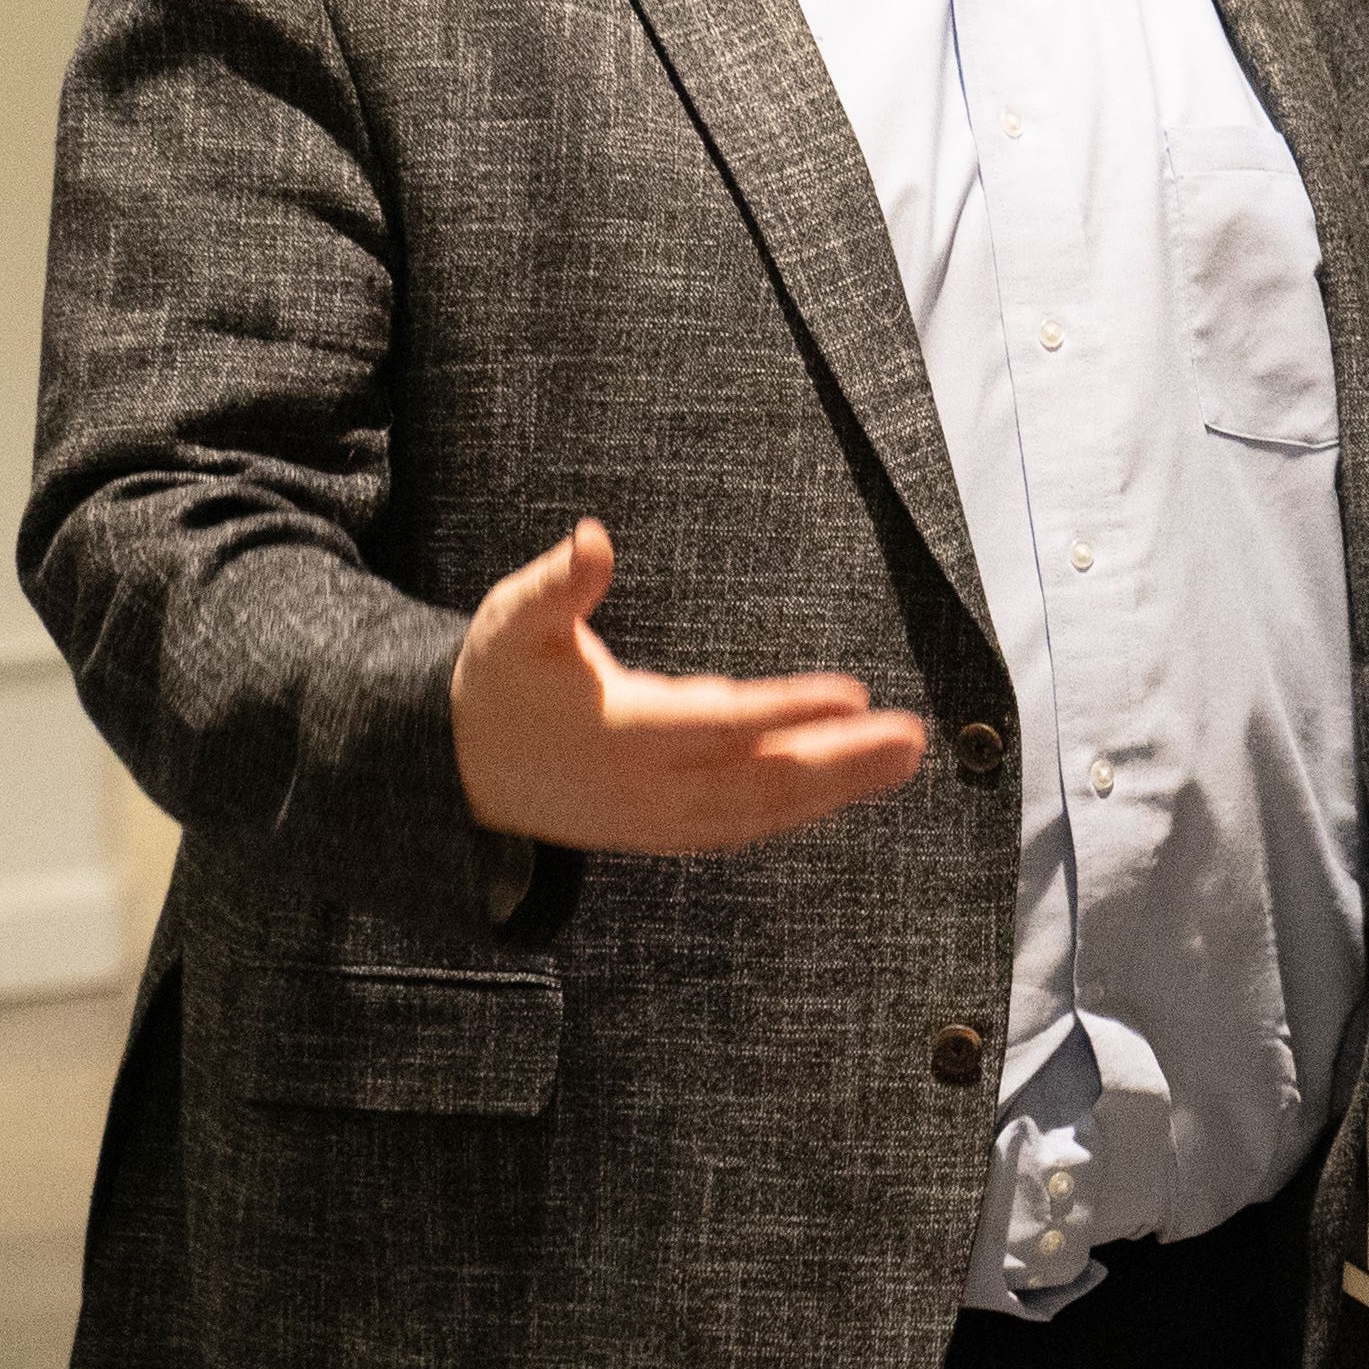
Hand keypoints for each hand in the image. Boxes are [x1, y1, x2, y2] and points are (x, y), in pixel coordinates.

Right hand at [450, 519, 930, 850]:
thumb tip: (592, 537)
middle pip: (758, 779)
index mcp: (617, 732)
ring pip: (761, 809)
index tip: (851, 694)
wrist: (458, 768)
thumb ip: (559, 584)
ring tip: (904, 755)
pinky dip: (801, 807)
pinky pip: (745, 824)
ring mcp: (659, 818)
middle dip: (840, 761)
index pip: (717, 725)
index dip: (785, 711)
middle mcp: (647, 787)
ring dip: (838, 787)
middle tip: (910, 739)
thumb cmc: (498, 679)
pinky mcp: (665, 830)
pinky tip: (853, 781)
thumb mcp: (513, 621)